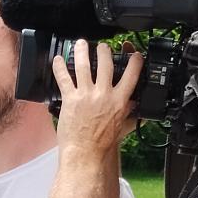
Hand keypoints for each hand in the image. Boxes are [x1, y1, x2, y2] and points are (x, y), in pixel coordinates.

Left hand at [52, 41, 142, 158]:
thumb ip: (131, 116)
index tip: (134, 54)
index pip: (132, 74)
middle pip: (106, 63)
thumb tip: (139, 113)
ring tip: (80, 43)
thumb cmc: (102, 145)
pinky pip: (64, 78)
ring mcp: (87, 95)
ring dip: (82, 50)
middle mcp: (104, 95)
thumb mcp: (123, 128)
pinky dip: (60, 67)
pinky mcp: (71, 99)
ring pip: (84, 65)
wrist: (86, 154)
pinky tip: (58, 59)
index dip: (134, 60)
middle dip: (104, 50)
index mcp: (120, 101)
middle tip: (102, 47)